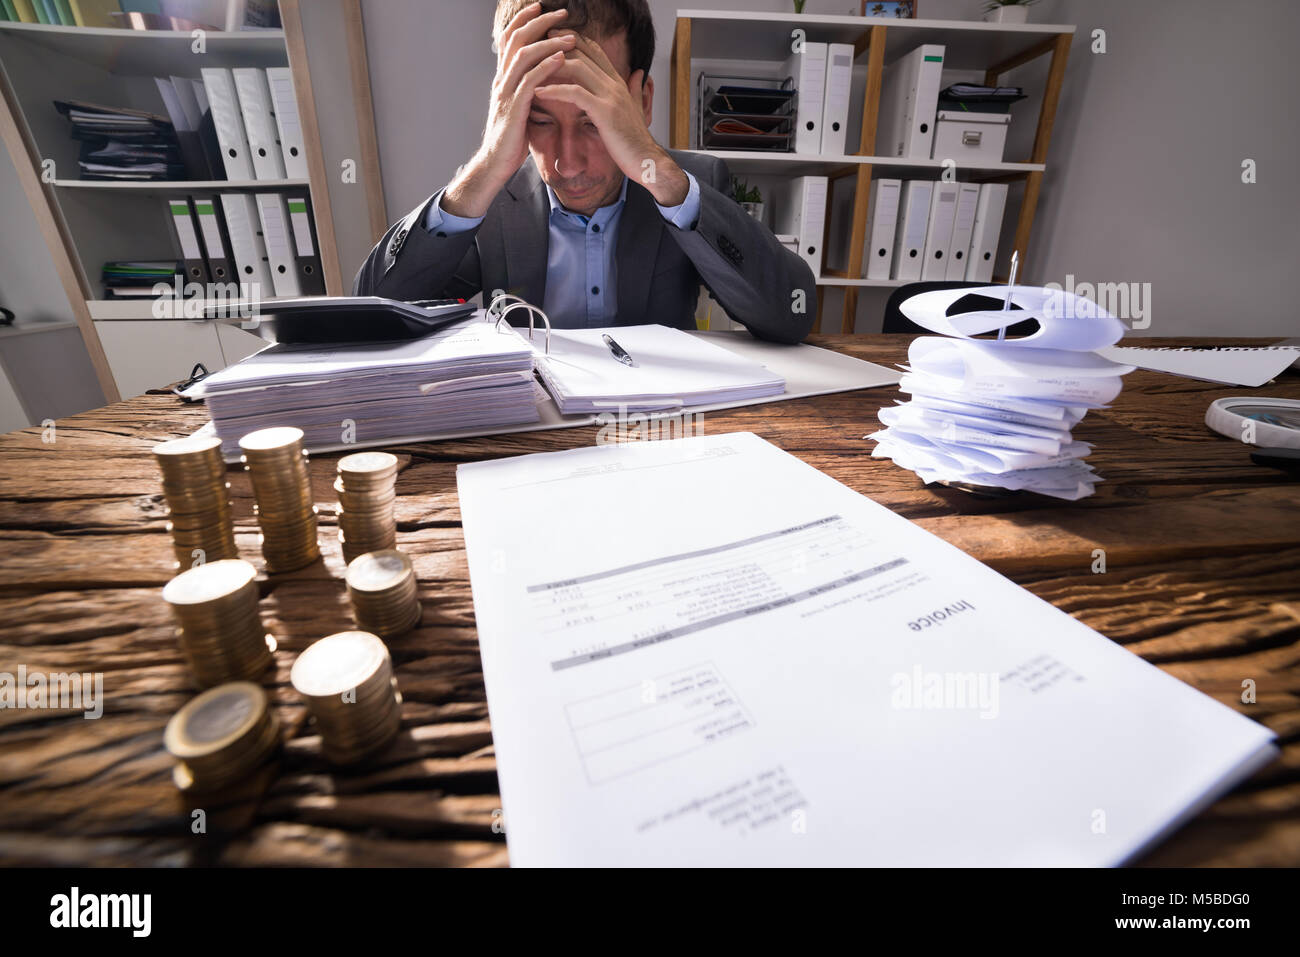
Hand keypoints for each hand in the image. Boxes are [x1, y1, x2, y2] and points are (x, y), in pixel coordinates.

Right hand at [443, 3, 574, 216]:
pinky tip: (561, 59)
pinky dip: (546, 67)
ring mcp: (505, 93)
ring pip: (524, 56)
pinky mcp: (513, 108)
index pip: (510, 38)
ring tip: (569, 36)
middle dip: (539, 22)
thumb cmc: (511, 139)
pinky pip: (530, 81)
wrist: (495, 164)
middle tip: (561, 12)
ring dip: (548, 42)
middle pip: (516, 39)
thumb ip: (526, 90)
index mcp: (503, 78)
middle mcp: (501, 80)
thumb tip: (541, 78)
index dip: (525, 20)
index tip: (542, 8)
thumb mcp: (518, 108)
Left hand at [533, 33, 689, 206]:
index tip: (554, 38)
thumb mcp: (636, 109)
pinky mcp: (603, 112)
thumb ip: (635, 89)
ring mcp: (610, 96)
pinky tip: (538, 92)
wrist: (647, 161)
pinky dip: (554, 90)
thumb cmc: (637, 140)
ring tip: (531, 65)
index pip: (595, 51)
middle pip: (584, 53)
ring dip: (552, 65)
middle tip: (537, 43)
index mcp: (619, 83)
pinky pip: (575, 93)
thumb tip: (639, 73)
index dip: (575, 41)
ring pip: (578, 67)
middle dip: (559, 45)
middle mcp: (615, 85)